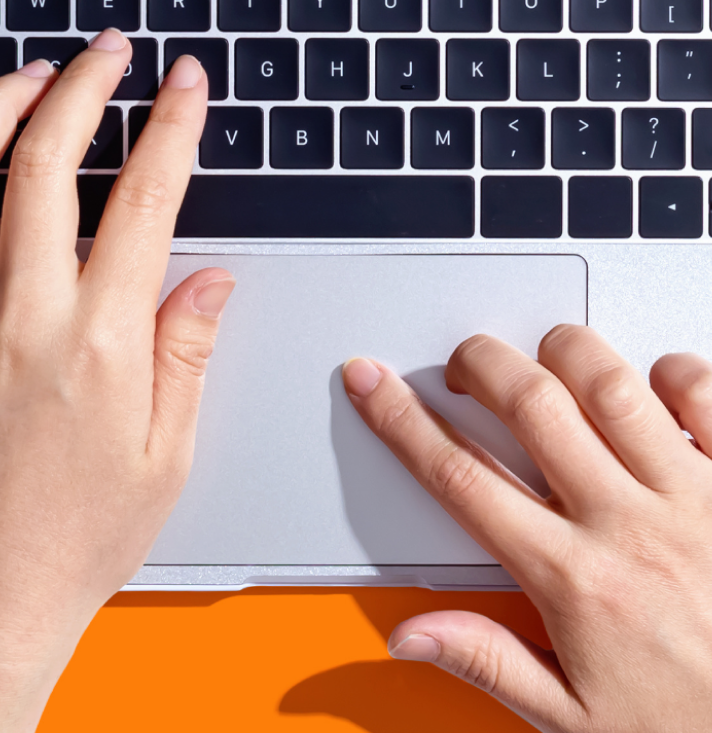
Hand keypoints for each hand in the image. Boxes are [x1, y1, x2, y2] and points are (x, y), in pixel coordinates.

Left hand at [0, 31, 232, 732]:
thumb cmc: (74, 537)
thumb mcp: (167, 454)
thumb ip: (187, 348)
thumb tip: (210, 272)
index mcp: (100, 341)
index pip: (144, 198)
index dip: (169, 125)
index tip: (183, 82)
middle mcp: (22, 312)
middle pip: (46, 159)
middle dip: (84, 84)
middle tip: (108, 50)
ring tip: (33, 73)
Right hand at [344, 328, 711, 732]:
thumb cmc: (692, 725)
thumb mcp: (577, 721)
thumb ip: (488, 661)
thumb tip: (412, 635)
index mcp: (575, 582)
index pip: (460, 478)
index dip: (402, 421)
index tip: (372, 384)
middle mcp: (630, 528)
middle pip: (529, 402)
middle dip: (480, 363)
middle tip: (469, 369)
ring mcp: (691, 498)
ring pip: (609, 382)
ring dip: (564, 355)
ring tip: (550, 366)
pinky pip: (701, 395)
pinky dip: (670, 373)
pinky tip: (648, 388)